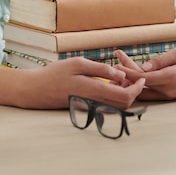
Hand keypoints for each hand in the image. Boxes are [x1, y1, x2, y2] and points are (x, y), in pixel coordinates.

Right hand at [19, 57, 145, 108]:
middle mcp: (94, 104)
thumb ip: (101, 70)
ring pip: (117, 106)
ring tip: (116, 77)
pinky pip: (107, 106)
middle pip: (124, 104)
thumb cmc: (54, 74)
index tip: (140, 77)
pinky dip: (112, 96)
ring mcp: (91, 109)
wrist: (35, 90)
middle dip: (131, 90)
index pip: (125, 96)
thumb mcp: (78, 64)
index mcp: (94, 91)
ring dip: (122, 93)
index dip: (137, 88)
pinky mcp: (87, 110)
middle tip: (127, 74)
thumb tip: (121, 73)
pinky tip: (107, 83)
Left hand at [115, 48, 175, 100]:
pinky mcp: (166, 97)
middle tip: (116, 60)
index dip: (128, 72)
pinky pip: (148, 93)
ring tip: (119, 68)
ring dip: (130, 82)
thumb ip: (161, 60)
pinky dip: (137, 86)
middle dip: (126, 73)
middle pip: (140, 84)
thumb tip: (144, 66)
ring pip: (142, 90)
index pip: (144, 77)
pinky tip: (129, 78)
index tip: (116, 65)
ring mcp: (166, 96)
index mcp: (170, 77)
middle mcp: (167, 90)